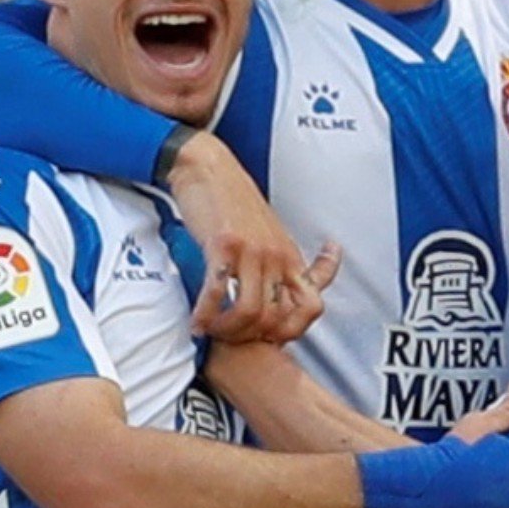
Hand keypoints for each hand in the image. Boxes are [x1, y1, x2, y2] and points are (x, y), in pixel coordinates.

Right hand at [166, 132, 321, 343]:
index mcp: (290, 256)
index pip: (311, 306)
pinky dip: (205, 315)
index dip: (293, 331)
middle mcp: (276, 256)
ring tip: (212, 330)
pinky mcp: (223, 245)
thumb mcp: (270, 233)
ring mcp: (252, 251)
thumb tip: (286, 290)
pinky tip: (196, 321)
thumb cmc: (236, 202)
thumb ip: (280, 263)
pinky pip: (217, 294)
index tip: (268, 335)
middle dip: (252, 337)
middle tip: (232, 338)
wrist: (210, 169)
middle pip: (277, 318)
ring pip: (249, 312)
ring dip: (228, 331)